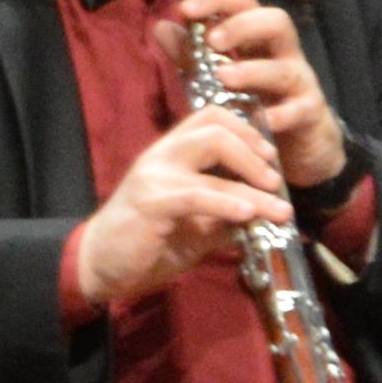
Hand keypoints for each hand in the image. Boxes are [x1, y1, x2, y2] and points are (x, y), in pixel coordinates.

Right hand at [73, 102, 290, 313]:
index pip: (211, 117)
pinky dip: (228, 202)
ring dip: (254, 184)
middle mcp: (162, 155)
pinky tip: (249, 215)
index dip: (246, 129)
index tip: (269, 156)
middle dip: (254, 152)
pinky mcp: (151, 202)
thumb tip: (266, 210)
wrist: (101, 266)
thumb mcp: (196, 225)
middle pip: (215, 129)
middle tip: (275, 181)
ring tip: (280, 209)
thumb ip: (225, 213)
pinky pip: (197, 195)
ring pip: (212, 159)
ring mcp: (154, 175)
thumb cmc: (147, 244)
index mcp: (171, 153)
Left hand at [168, 0, 347, 192]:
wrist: (302, 145)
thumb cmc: (257, 104)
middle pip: (276, 22)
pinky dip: (280, 115)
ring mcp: (300, 83)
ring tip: (224, 78)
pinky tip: (260, 121)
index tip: (184, 7)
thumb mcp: (219, 78)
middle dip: (243, 26)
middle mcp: (283, 55)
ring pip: (284, 69)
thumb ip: (192, 54)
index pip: (243, 4)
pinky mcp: (310, 114)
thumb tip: (161, 26)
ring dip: (253, 71)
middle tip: (212, 41)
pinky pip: (299, 110)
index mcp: (258, 40)